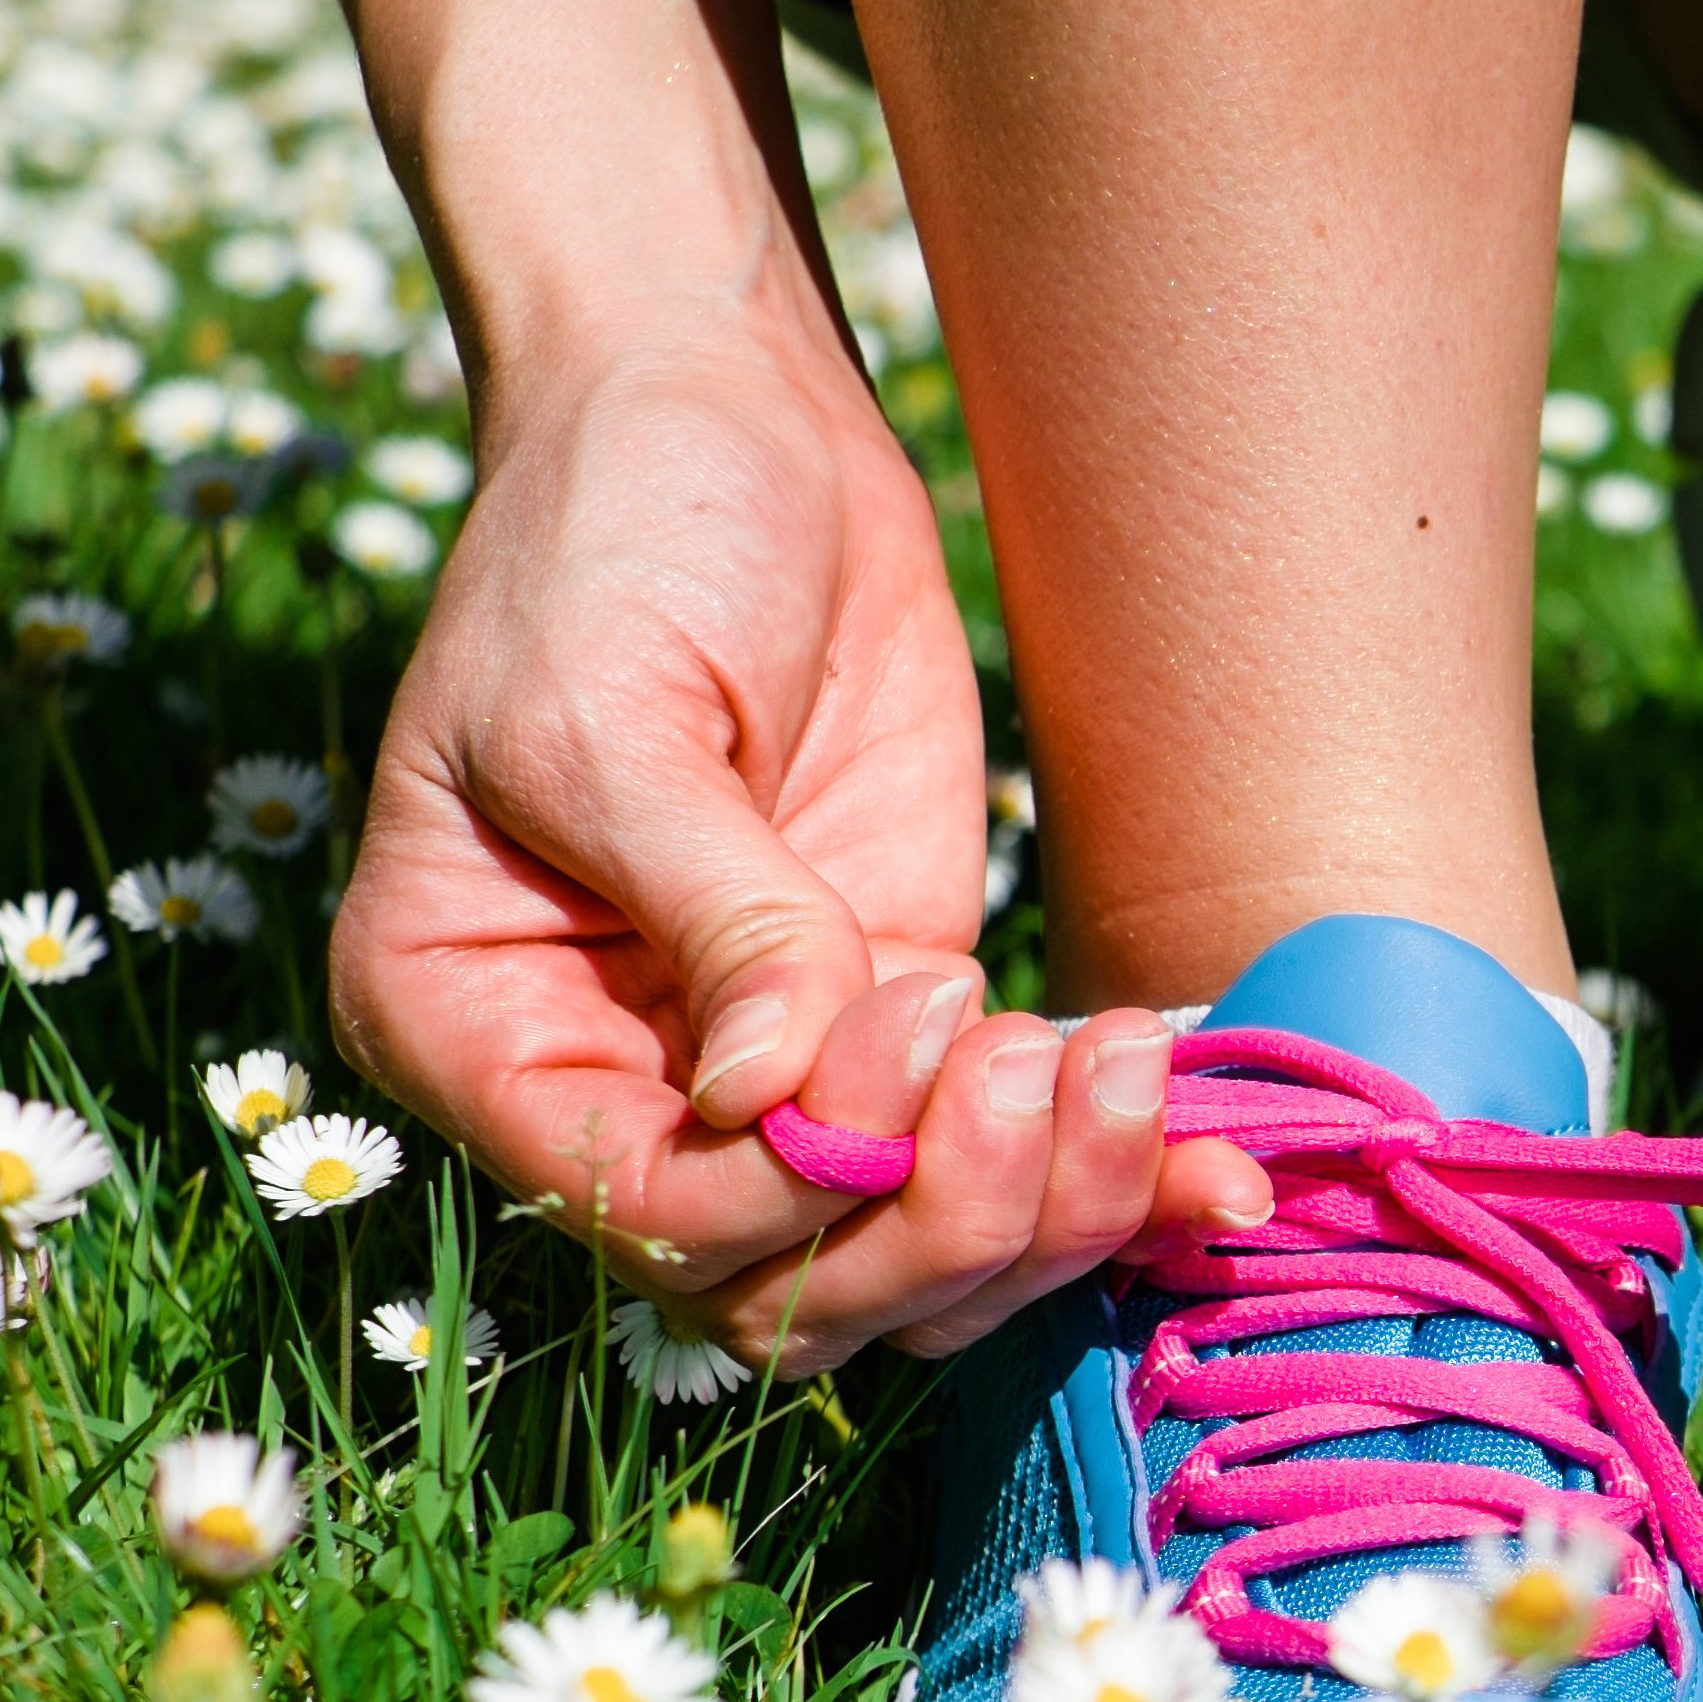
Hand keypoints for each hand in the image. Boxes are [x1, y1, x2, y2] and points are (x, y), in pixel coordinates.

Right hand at [329, 312, 1259, 1370]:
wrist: (722, 414)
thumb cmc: (612, 536)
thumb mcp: (614, 714)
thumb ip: (712, 912)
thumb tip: (778, 1099)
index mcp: (475, 1033)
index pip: (647, 1215)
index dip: (799, 1183)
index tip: (908, 1022)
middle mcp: (619, 1091)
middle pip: (795, 1287)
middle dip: (950, 1213)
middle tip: (1046, 1054)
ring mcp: (779, 1074)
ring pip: (920, 1267)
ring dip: (1052, 1209)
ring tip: (1127, 1060)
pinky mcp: (915, 1027)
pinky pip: (1013, 1171)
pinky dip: (1125, 1191)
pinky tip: (1227, 1170)